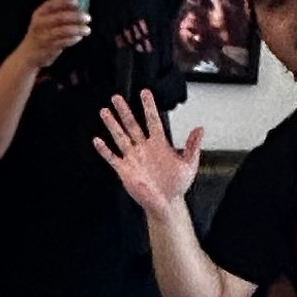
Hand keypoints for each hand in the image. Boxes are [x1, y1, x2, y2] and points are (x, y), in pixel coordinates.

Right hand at [20, 0, 91, 72]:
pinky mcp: (48, 48)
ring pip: (64, 30)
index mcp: (39, 13)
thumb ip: (57, 13)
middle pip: (60, 17)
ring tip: (87, 29)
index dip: (65, 1)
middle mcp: (40, 23)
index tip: (77, 1)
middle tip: (87, 17)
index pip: (52, 4)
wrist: (28, 54)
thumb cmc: (41, 34)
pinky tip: (79, 37)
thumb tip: (78, 6)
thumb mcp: (43, 20)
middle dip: (76, 16)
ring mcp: (43, 36)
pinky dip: (73, 39)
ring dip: (78, 29)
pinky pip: (64, 42)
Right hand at [94, 92, 204, 212]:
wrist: (167, 203)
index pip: (152, 120)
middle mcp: (144, 148)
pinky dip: (104, 150)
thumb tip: (199, 129)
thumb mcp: (189, 164)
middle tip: (117, 97)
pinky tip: (98, 140)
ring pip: (120, 137)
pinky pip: (112, 157)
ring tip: (105, 112)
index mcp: (159, 144)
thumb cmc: (178, 184)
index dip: (149, 106)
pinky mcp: (125, 169)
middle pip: (132, 125)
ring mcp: (133, 157)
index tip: (145, 93)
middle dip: (124, 111)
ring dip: (112, 125)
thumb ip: (193, 146)